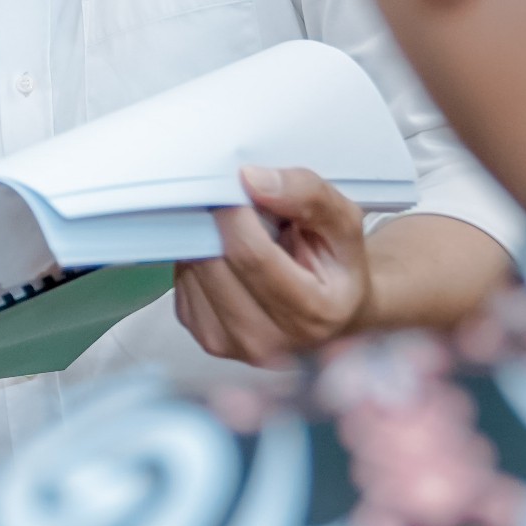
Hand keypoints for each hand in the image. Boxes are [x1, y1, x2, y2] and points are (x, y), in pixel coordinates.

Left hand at [173, 164, 370, 366]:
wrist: (334, 312)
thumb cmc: (337, 264)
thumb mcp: (342, 221)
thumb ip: (308, 195)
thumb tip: (251, 180)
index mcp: (313, 314)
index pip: (251, 254)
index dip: (235, 212)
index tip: (237, 186)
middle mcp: (269, 343)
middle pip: (215, 263)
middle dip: (218, 224)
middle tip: (237, 207)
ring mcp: (233, 346)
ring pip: (193, 272)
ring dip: (205, 241)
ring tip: (239, 237)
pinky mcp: (206, 339)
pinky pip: (182, 286)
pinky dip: (197, 262)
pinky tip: (226, 259)